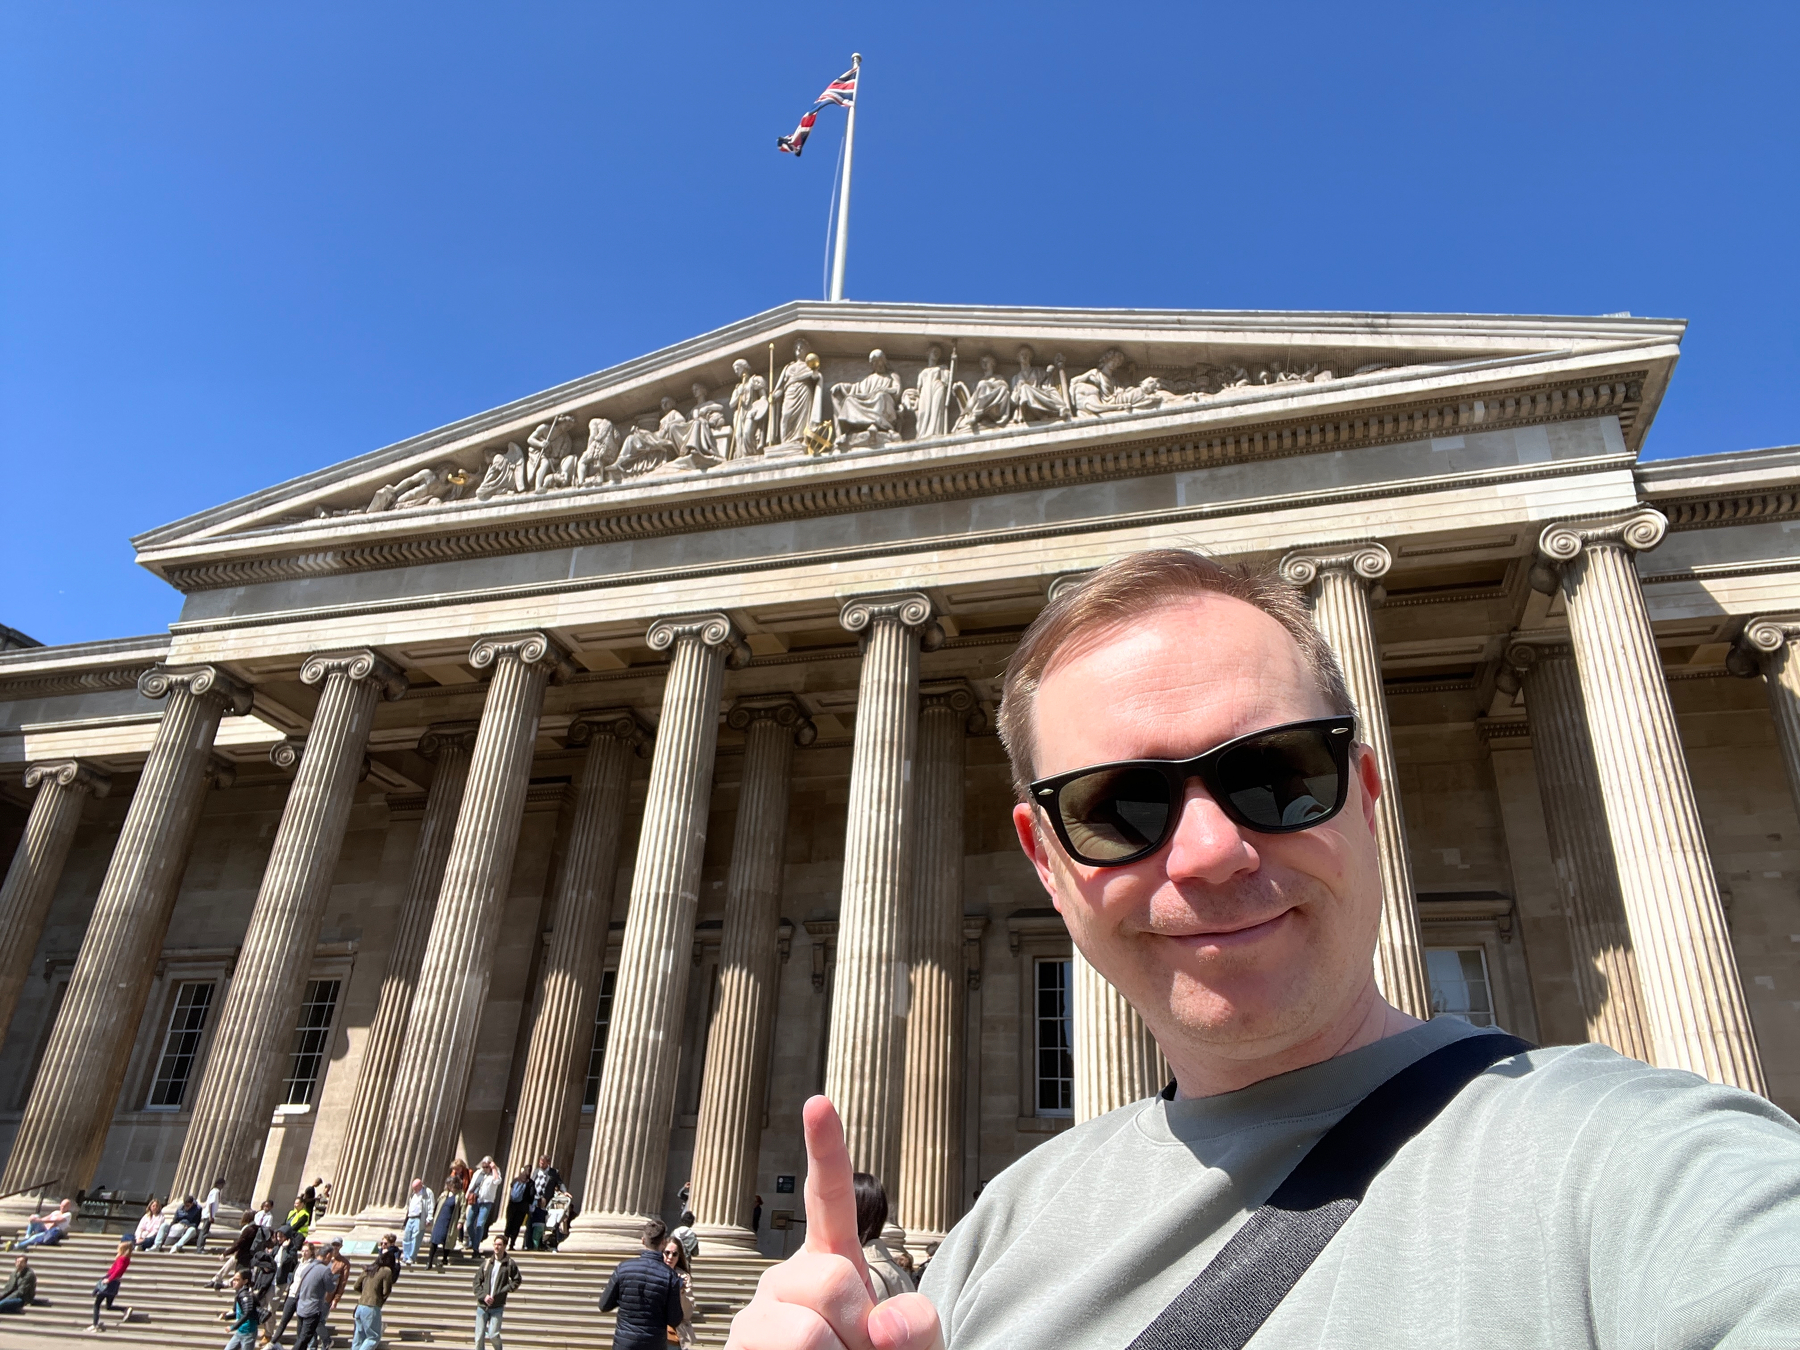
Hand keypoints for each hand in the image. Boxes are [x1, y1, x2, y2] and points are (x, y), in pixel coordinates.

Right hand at [725, 1096, 942, 1349]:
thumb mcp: (915, 1347)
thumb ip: (917, 1326)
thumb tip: (880, 1326)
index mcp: (832, 1259)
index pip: (831, 1197)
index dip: (826, 1148)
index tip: (819, 1101)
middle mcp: (786, 1277)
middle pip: (831, 1279)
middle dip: (861, 1329)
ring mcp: (757, 1314)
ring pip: (809, 1331)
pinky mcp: (736, 1347)